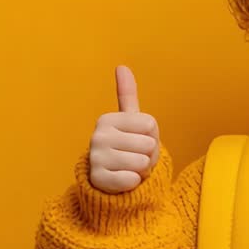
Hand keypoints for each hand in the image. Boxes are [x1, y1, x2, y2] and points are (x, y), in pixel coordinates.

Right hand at [87, 65, 161, 193]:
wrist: (111, 180)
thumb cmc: (127, 147)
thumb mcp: (129, 120)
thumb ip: (127, 94)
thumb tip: (121, 66)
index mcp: (108, 119)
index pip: (151, 125)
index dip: (152, 136)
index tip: (137, 140)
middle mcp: (98, 136)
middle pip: (149, 144)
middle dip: (148, 155)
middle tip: (134, 157)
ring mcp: (96, 158)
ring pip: (142, 163)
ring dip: (141, 170)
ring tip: (129, 168)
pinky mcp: (98, 179)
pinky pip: (131, 180)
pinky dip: (133, 183)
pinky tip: (122, 180)